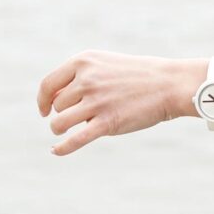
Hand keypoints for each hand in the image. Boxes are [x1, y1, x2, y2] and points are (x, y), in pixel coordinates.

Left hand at [36, 51, 206, 154]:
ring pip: (60, 123)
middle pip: (57, 106)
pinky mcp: (108, 122)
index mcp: (84, 62)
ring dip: (61, 129)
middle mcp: (87, 80)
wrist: (171, 84)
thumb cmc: (139, 76)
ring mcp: (97, 101)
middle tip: (83, 115)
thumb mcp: (106, 65)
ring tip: (69, 130)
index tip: (44, 110)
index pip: (48, 84)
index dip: (42, 100)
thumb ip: (80, 78)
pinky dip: (62, 148)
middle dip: (65, 113)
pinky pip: (75, 139)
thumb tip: (53, 102)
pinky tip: (56, 151)